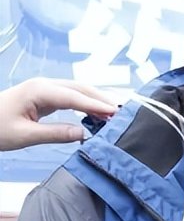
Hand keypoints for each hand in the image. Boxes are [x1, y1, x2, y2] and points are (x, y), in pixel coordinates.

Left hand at [0, 77, 116, 150]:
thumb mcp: (25, 136)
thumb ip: (55, 134)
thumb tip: (83, 133)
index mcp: (38, 91)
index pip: (73, 97)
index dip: (95, 105)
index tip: (114, 112)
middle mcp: (44, 85)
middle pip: (80, 89)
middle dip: (101, 99)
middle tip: (122, 112)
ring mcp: (45, 89)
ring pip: (78, 91)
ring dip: (96, 100)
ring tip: (115, 113)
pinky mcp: (46, 96)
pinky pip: (72, 97)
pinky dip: (87, 103)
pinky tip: (97, 113)